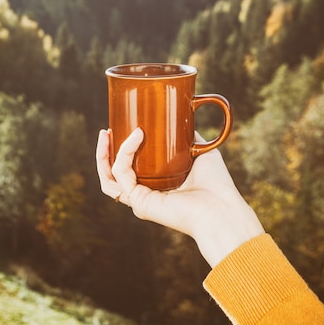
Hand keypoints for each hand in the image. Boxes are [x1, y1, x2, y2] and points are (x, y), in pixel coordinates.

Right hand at [96, 128, 263, 267]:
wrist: (221, 206)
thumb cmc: (216, 184)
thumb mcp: (199, 150)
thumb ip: (186, 137)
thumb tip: (180, 118)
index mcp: (155, 184)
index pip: (128, 169)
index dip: (120, 150)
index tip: (119, 129)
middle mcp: (145, 193)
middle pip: (112, 174)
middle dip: (104, 152)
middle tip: (105, 131)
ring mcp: (140, 200)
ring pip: (109, 177)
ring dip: (103, 154)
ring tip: (105, 134)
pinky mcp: (139, 202)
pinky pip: (121, 174)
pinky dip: (124, 153)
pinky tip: (136, 137)